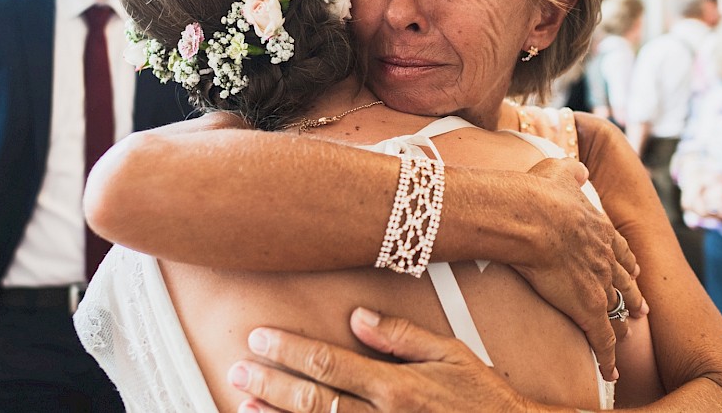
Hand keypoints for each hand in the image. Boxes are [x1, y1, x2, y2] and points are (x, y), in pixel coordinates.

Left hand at [229, 307, 545, 412]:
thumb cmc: (484, 400)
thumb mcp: (452, 354)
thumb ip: (402, 336)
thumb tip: (359, 317)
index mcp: (397, 386)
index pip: (330, 364)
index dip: (289, 351)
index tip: (260, 339)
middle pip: (314, 401)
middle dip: (270, 384)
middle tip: (237, 370)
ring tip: (245, 406)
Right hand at [508, 157, 643, 380]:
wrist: (531, 217)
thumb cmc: (537, 194)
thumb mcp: (559, 171)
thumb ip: (572, 170)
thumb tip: (580, 166)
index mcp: (599, 228)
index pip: (618, 248)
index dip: (625, 261)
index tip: (631, 268)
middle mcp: (605, 257)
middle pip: (625, 281)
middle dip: (633, 295)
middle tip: (641, 308)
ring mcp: (599, 284)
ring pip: (617, 311)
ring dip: (621, 327)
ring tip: (625, 339)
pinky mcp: (587, 308)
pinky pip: (602, 339)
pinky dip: (608, 357)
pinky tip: (611, 372)